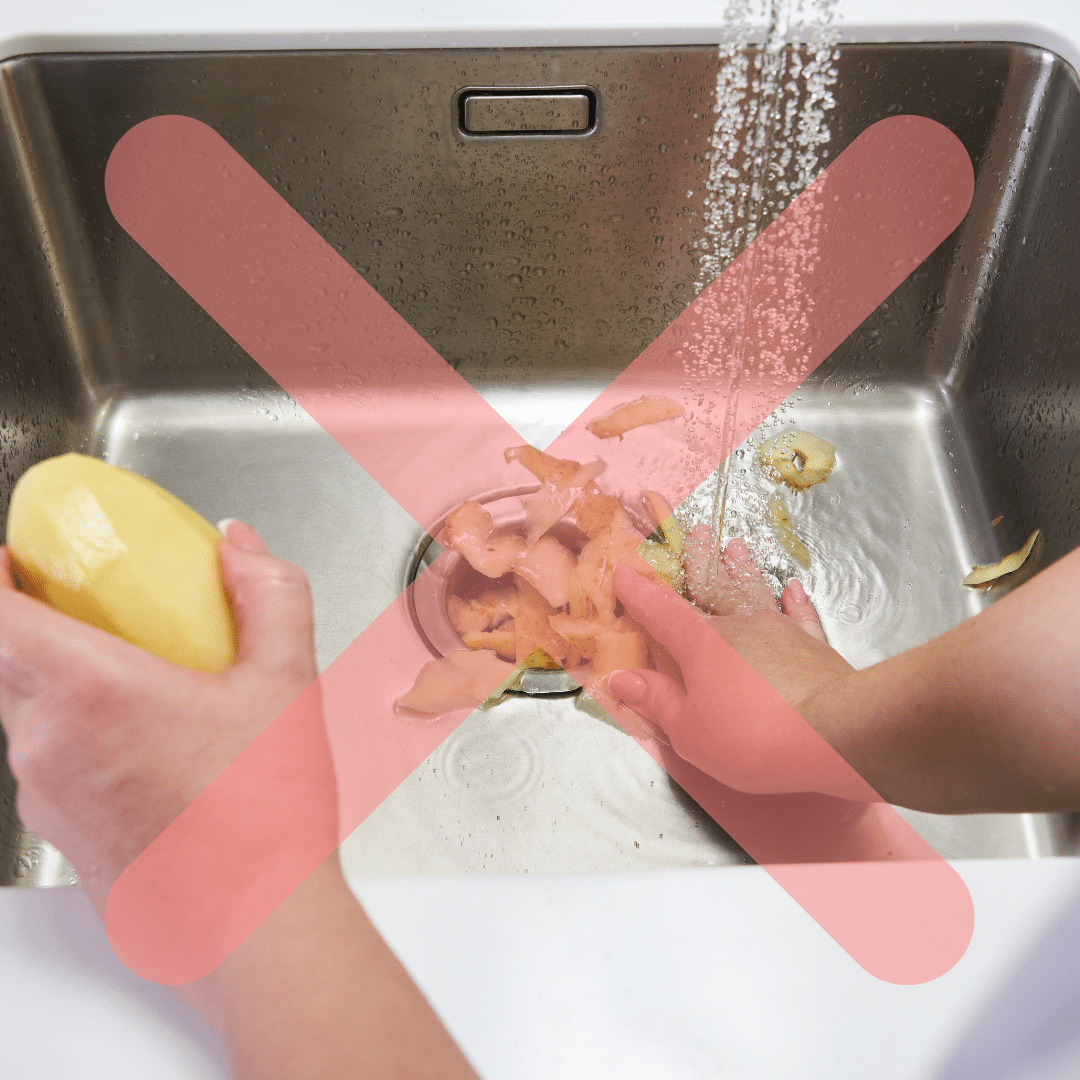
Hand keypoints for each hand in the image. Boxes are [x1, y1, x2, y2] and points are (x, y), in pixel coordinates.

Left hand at [0, 520, 323, 912]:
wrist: (256, 925)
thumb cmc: (264, 817)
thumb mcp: (288, 680)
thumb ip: (267, 593)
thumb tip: (239, 546)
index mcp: (90, 693)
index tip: (12, 557)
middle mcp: (47, 745)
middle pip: (3, 662)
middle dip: (33, 624)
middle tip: (86, 607)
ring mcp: (46, 796)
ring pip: (24, 716)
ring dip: (59, 684)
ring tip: (133, 678)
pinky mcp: (61, 835)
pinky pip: (47, 763)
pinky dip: (78, 735)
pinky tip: (149, 745)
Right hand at [609, 530, 869, 799]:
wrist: (834, 734)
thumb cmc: (752, 736)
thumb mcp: (689, 730)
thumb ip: (656, 701)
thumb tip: (621, 679)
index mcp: (700, 644)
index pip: (661, 611)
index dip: (640, 593)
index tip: (624, 573)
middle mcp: (738, 627)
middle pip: (712, 587)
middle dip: (699, 562)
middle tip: (696, 533)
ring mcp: (780, 632)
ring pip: (755, 592)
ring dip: (744, 570)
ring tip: (736, 547)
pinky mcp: (815, 647)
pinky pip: (801, 616)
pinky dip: (796, 602)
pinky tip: (793, 589)